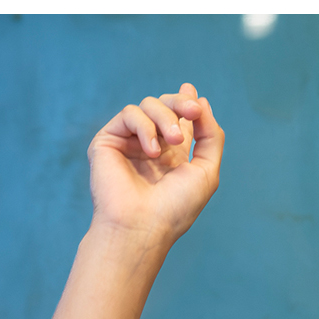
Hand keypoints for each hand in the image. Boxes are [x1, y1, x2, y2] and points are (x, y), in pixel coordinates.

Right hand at [87, 84, 224, 246]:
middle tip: (193, 111)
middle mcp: (149, 146)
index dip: (184, 101)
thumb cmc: (175, 207)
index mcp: (171, 155)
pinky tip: (151, 151)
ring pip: (147, 105)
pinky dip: (144, 127)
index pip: (177, 119)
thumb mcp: (206, 171)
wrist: (142, 225)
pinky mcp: (107, 141)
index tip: (193, 93)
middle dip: (181, 103)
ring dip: (166, 118)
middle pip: (165, 106)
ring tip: (174, 142)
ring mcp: (128, 143)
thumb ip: (210, 136)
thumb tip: (201, 102)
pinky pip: (129, 115)